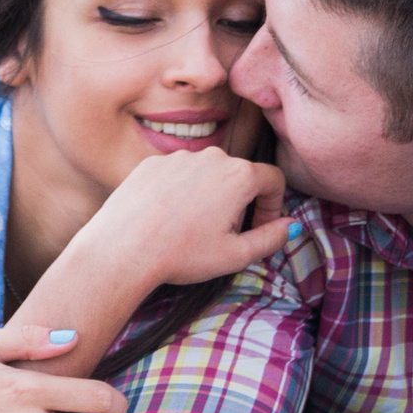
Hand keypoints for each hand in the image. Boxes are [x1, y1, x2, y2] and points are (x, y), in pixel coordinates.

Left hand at [62, 148, 290, 297]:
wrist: (122, 250)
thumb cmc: (181, 255)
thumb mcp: (236, 256)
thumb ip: (271, 239)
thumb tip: (291, 226)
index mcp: (239, 175)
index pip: (273, 179)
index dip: (273, 205)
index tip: (258, 228)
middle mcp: (212, 156)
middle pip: (240, 174)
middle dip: (240, 202)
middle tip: (224, 234)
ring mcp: (179, 157)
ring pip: (207, 173)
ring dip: (209, 195)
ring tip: (191, 229)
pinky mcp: (152, 163)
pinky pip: (177, 173)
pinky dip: (180, 192)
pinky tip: (167, 219)